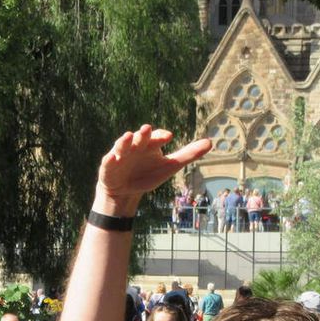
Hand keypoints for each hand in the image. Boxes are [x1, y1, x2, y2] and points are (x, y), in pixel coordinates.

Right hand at [96, 125, 211, 208]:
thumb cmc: (148, 174)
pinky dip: (110, 159)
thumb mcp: (170, 166)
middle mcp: (134, 146)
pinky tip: (112, 158)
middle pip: (139, 138)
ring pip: (122, 145)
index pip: (156, 136)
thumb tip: (211, 142)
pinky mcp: (108, 167)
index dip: (161, 135)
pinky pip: (108, 162)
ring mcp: (120, 155)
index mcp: (149, 144)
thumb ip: (188, 154)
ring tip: (128, 137)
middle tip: (147, 129)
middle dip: (142, 134)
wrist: (125, 191)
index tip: (169, 137)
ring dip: (124, 141)